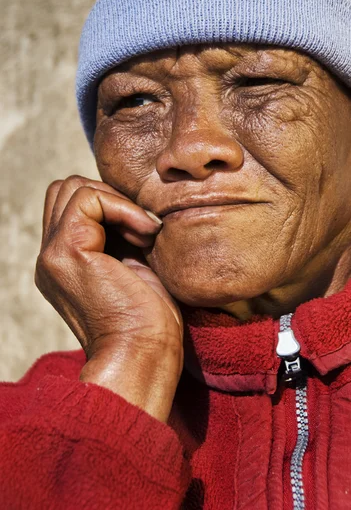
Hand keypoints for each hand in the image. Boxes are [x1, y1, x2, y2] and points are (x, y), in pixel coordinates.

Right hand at [35, 176, 182, 421]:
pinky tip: (144, 235)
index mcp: (63, 263)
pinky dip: (123, 207)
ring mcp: (52, 254)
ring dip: (116, 200)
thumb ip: (115, 236)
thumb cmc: (148, 320)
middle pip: (64, 189)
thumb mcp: (129, 266)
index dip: (108, 205)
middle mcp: (49, 257)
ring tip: (143, 234)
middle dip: (108, 196)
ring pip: (71, 187)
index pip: (69, 205)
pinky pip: (89, 199)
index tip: (142, 232)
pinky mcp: (67, 252)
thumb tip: (126, 201)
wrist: (145, 355)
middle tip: (139, 229)